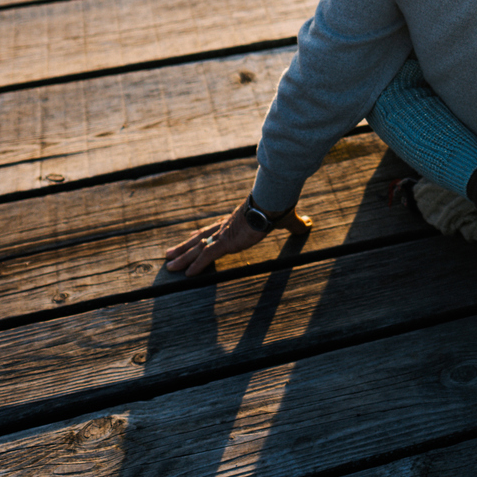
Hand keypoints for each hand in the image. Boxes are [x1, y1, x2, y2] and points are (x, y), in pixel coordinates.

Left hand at [163, 203, 301, 275]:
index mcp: (235, 222)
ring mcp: (224, 235)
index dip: (201, 237)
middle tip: (169, 256)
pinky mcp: (226, 242)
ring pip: (197, 248)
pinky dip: (196, 265)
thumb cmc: (279, 207)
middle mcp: (225, 227)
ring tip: (168, 266)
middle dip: (184, 248)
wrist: (273, 202)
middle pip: (200, 239)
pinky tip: (186, 274)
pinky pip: (207, 256)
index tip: (191, 240)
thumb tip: (308, 224)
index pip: (214, 230)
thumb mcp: (288, 220)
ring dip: (182, 257)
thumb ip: (295, 225)